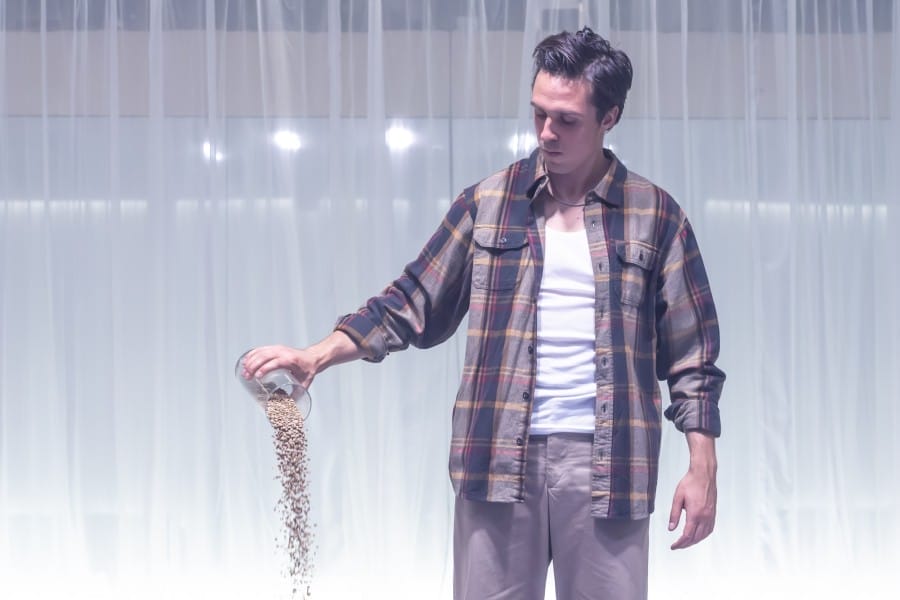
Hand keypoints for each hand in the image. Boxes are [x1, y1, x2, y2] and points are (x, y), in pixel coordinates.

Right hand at [241, 345, 317, 389]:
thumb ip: (296, 396)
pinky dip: (252, 354)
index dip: (264, 368)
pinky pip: (261, 349)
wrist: (313, 357)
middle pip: (264, 356)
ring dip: (250, 360)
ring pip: (261, 352)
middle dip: (253, 366)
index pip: (275, 362)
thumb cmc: (308, 370)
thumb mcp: (304, 383)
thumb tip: (290, 410)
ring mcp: (279, 348)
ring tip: (244, 371)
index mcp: (291, 360)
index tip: (257, 377)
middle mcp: (283, 352)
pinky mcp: (275, 348)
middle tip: (247, 377)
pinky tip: (246, 360)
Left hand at [668, 431, 716, 549]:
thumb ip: (674, 514)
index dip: (679, 543)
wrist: (704, 474)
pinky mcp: (713, 513)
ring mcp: (711, 515)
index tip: (673, 546)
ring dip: (695, 541)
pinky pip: (710, 529)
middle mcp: (705, 517)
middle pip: (695, 537)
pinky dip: (703, 535)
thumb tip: (671, 528)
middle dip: (686, 544)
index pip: (687, 535)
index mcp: (695, 514)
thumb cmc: (690, 483)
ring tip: (686, 542)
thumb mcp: (677, 498)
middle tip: (677, 546)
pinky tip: (698, 535)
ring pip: (704, 535)